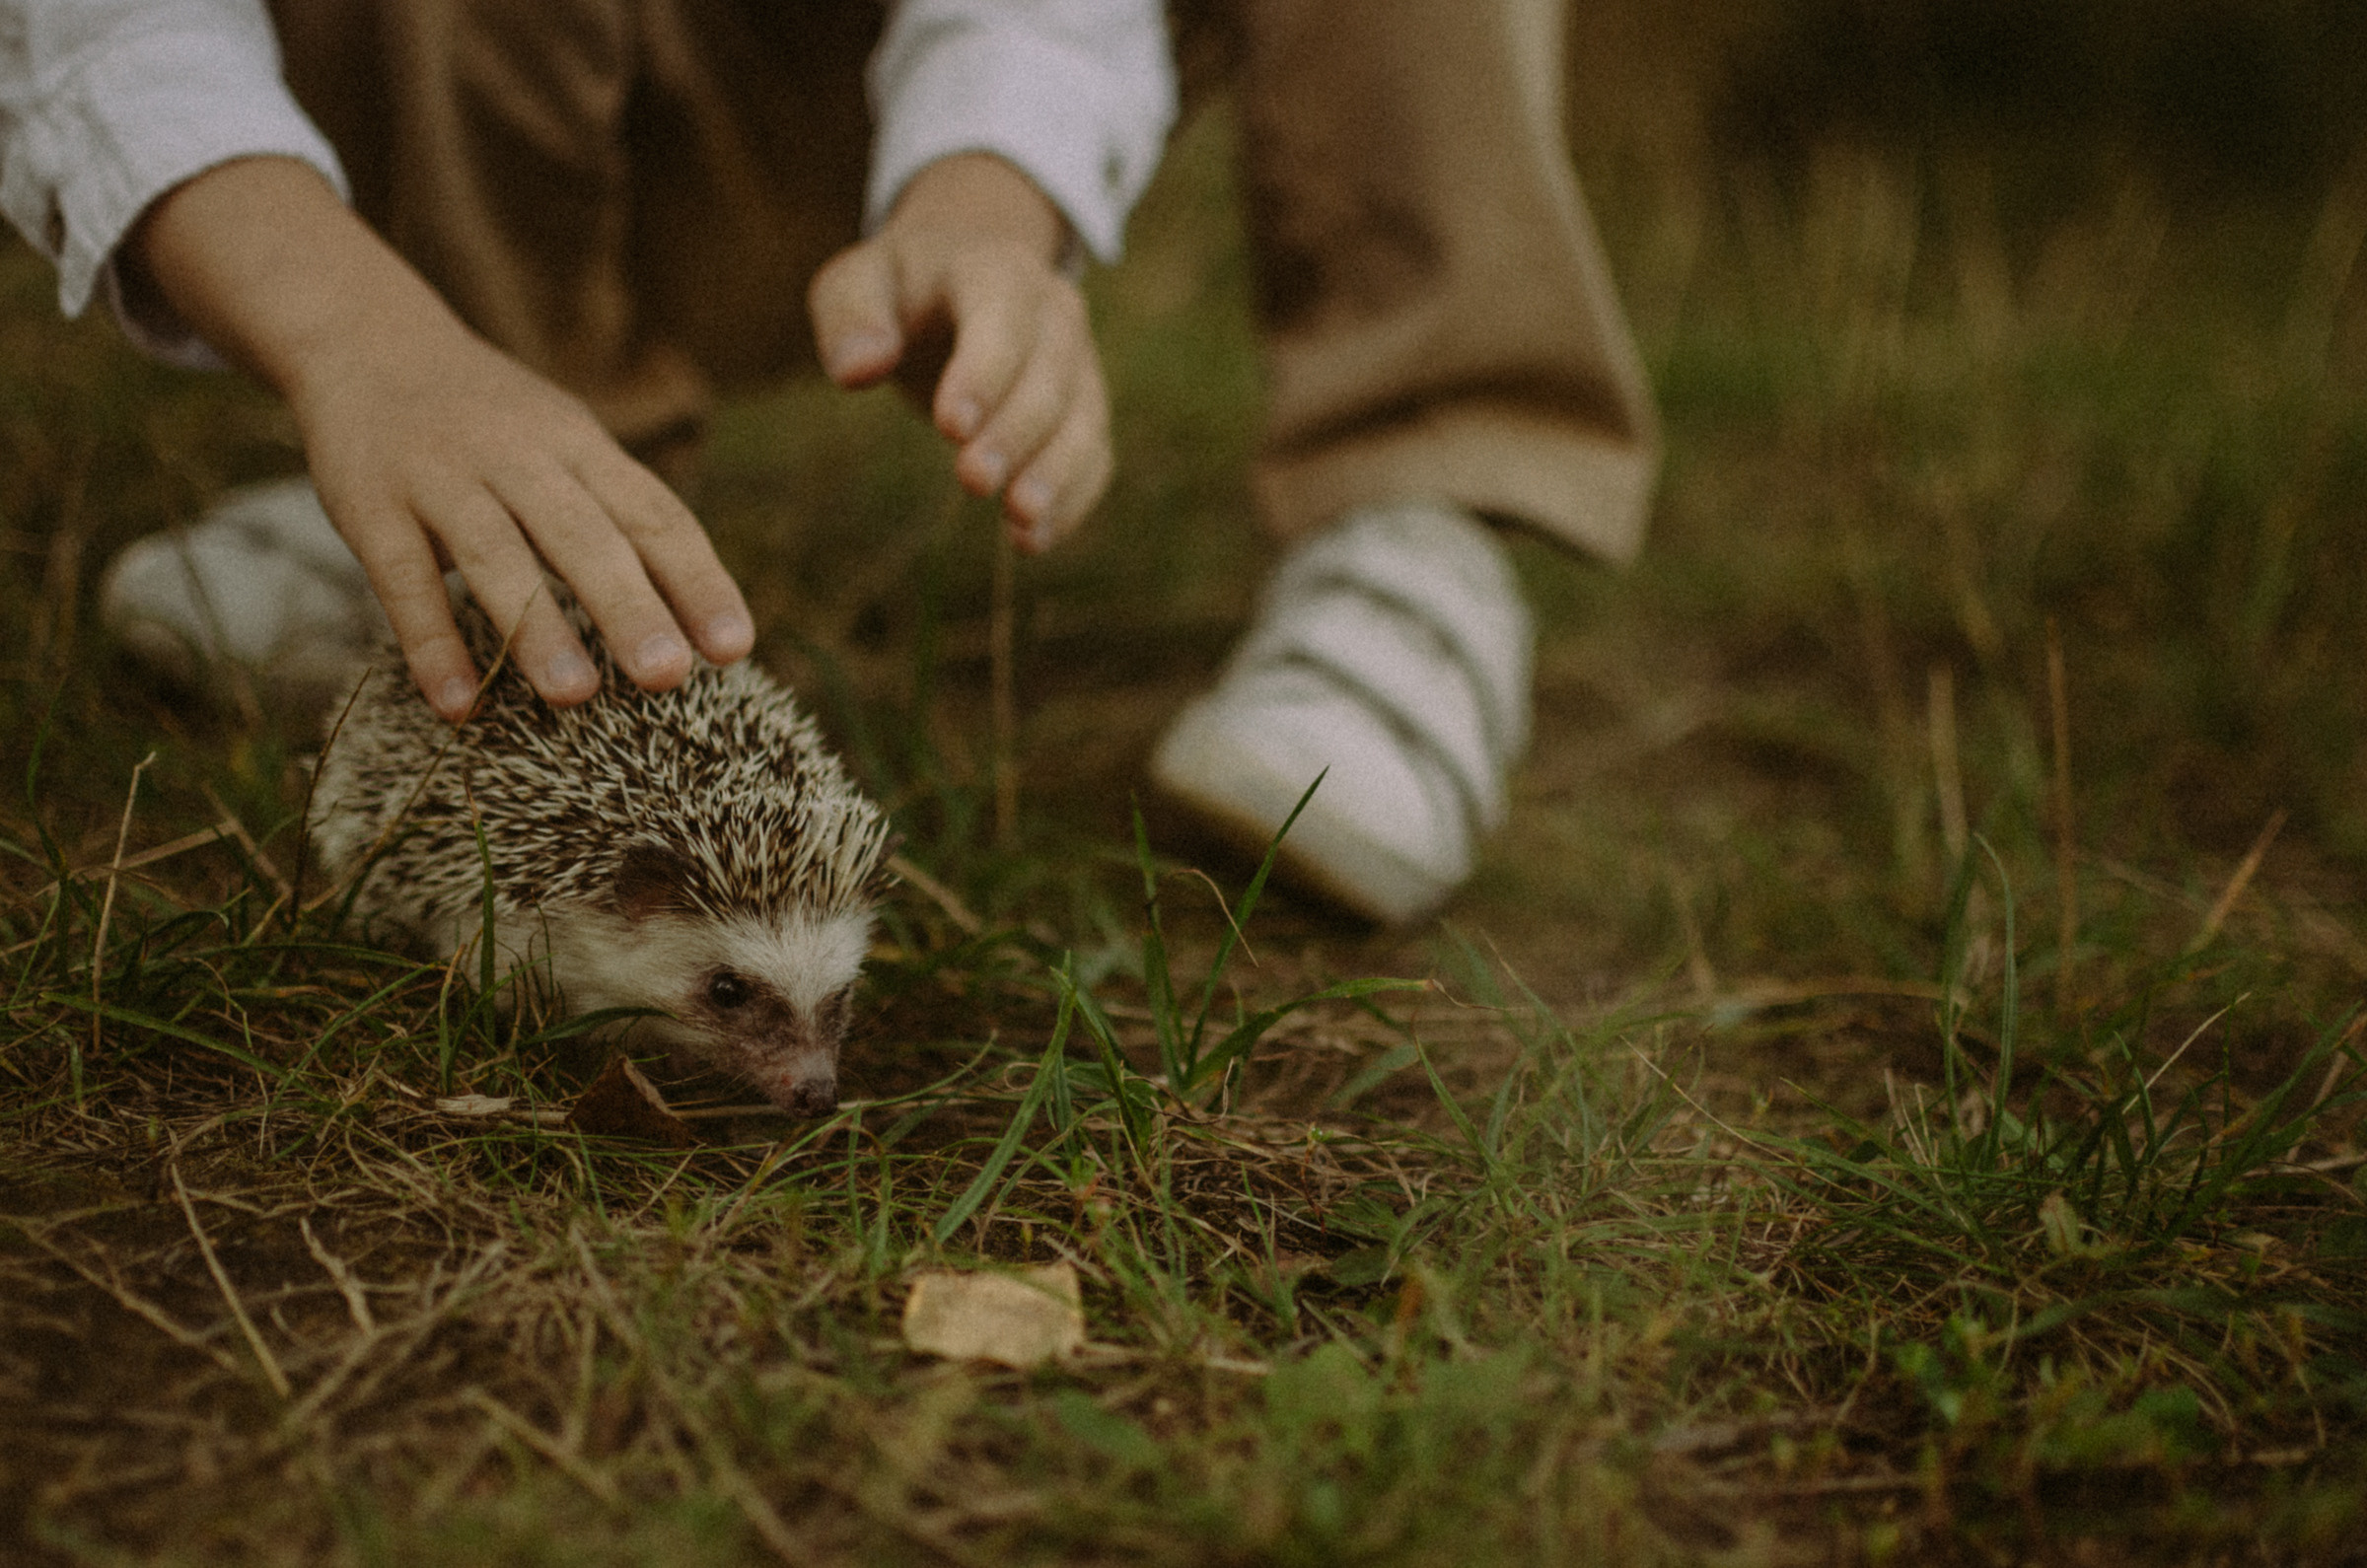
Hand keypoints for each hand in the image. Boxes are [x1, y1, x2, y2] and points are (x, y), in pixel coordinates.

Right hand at [130, 158, 752, 721]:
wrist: (366, 341)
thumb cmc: (491, 421)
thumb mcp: (564, 442)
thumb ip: (617, 514)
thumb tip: (694, 616)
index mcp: (581, 445)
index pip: (653, 514)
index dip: (697, 579)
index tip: (733, 646)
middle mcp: (519, 457)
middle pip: (583, 534)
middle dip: (629, 606)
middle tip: (668, 676)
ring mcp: (442, 478)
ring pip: (496, 554)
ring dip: (536, 627)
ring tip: (576, 694)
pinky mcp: (371, 505)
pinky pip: (403, 579)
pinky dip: (431, 643)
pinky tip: (459, 703)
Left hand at [807, 153, 1110, 550]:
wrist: (961, 279)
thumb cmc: (899, 290)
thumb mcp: (856, 283)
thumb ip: (850, 318)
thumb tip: (857, 371)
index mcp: (998, 270)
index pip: (1003, 319)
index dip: (984, 373)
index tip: (950, 429)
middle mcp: (1054, 313)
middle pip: (1050, 377)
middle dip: (1016, 433)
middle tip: (974, 483)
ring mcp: (1079, 363)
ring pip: (1083, 421)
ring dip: (1057, 475)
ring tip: (1021, 525)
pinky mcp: (1085, 410)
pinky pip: (1093, 456)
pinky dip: (1071, 500)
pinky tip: (1032, 541)